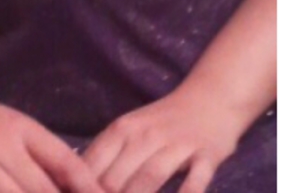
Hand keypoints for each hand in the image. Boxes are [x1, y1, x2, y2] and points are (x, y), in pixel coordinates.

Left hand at [81, 85, 242, 192]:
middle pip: (116, 178)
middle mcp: (146, 136)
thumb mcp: (131, 129)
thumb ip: (106, 156)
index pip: (92, 164)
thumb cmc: (163, 121)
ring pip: (150, 177)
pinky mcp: (206, 156)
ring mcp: (177, 146)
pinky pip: (195, 181)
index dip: (80, 190)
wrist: (210, 98)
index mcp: (122, 130)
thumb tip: (71, 184)